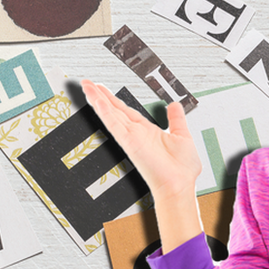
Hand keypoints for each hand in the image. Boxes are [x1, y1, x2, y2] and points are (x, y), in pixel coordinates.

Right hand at [81, 80, 201, 202]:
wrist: (179, 184)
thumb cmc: (182, 169)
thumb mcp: (182, 135)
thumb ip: (176, 119)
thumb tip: (175, 105)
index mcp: (149, 132)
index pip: (127, 111)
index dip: (115, 100)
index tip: (104, 89)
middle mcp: (137, 134)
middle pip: (115, 110)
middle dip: (101, 96)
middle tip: (88, 83)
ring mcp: (131, 138)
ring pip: (111, 114)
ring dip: (98, 99)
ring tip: (87, 86)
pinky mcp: (129, 142)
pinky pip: (114, 123)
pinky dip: (105, 111)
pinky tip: (96, 100)